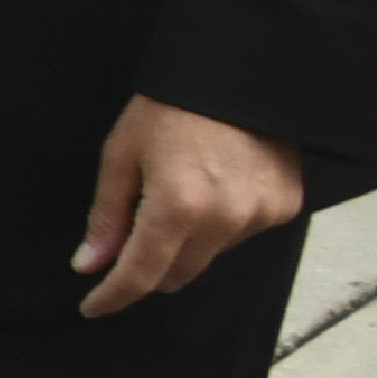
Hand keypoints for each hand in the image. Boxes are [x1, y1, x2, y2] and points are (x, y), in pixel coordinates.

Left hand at [74, 97, 304, 316]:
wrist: (240, 71)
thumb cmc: (170, 107)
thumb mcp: (123, 154)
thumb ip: (107, 216)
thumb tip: (90, 265)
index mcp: (177, 206)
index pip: (141, 275)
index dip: (113, 296)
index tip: (93, 306)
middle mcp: (225, 219)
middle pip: (176, 275)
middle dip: (146, 269)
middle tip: (128, 241)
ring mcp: (261, 215)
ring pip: (209, 258)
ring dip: (185, 245)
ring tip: (178, 194)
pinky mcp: (286, 206)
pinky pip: (241, 236)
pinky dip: (220, 226)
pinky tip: (213, 188)